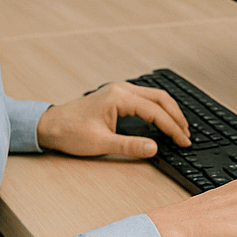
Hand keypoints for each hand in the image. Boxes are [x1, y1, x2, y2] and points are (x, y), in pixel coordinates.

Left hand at [36, 82, 189, 156]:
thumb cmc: (69, 132)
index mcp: (119, 97)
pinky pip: (146, 98)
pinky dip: (159, 108)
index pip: (156, 111)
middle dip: (177, 117)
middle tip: (187, 135)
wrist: (49, 126)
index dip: (172, 127)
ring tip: (180, 128)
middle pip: (161, 98)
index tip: (183, 141)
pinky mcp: (117, 95)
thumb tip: (154, 147)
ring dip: (170, 111)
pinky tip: (162, 119)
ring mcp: (120, 90)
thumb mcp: (101, 143)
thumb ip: (130, 145)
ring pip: (155, 96)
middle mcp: (122, 89)